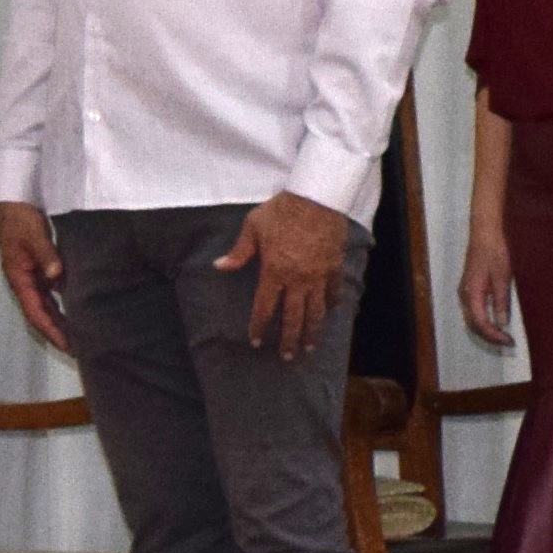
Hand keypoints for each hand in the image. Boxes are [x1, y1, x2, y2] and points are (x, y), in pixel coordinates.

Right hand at [0, 200, 71, 352]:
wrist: (10, 204)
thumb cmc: (18, 219)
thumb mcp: (32, 234)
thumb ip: (45, 254)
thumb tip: (56, 276)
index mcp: (19, 279)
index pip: (36, 312)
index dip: (51, 330)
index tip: (67, 344)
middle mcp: (25, 283)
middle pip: (41, 315)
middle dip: (57, 333)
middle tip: (79, 348)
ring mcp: (31, 277)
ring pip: (46, 306)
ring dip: (60, 321)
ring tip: (81, 335)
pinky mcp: (39, 270)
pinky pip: (50, 293)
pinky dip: (62, 304)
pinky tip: (78, 310)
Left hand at [214, 189, 351, 358]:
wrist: (316, 196)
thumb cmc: (282, 210)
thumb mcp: (254, 227)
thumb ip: (239, 251)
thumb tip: (219, 266)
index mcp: (274, 271)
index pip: (264, 307)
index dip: (258, 326)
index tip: (255, 341)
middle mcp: (297, 279)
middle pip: (292, 317)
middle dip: (288, 340)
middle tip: (286, 357)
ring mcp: (318, 275)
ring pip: (315, 311)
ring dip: (312, 331)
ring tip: (310, 347)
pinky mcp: (333, 266)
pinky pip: (333, 291)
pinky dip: (331, 304)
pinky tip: (330, 313)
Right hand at [456, 221, 519, 353]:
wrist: (485, 233)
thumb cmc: (494, 252)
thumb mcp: (502, 278)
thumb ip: (501, 302)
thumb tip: (502, 322)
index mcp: (472, 294)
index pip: (481, 323)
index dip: (494, 335)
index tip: (509, 340)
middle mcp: (464, 295)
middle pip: (473, 325)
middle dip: (490, 336)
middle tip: (507, 341)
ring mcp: (464, 291)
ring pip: (471, 319)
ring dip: (485, 329)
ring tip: (502, 334)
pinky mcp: (468, 288)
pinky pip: (473, 310)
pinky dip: (483, 320)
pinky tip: (495, 320)